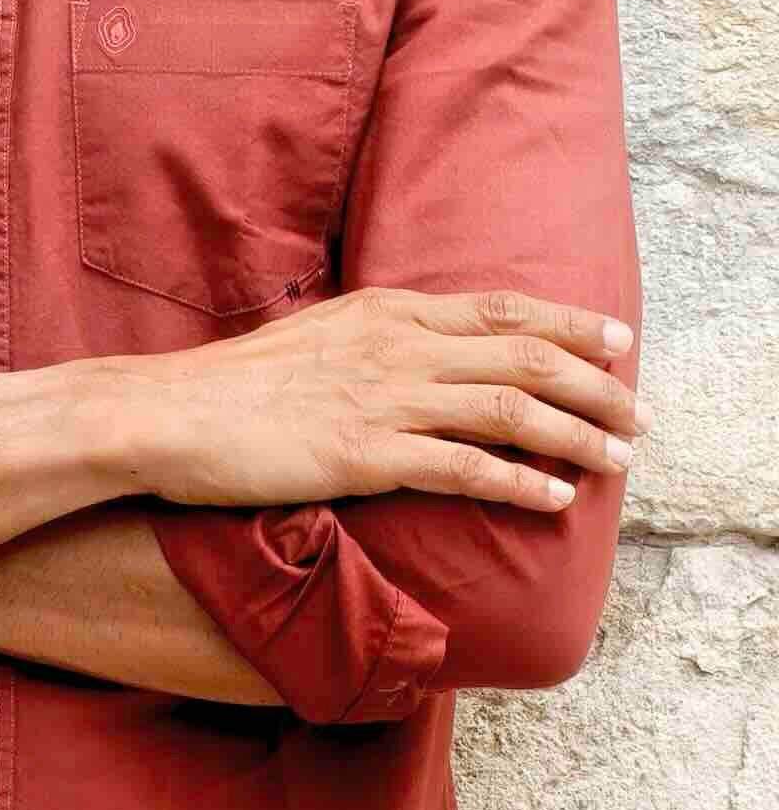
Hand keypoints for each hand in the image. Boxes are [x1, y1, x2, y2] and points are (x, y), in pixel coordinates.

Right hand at [97, 286, 648, 514]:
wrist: (169, 412)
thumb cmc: (235, 384)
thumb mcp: (315, 338)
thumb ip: (374, 341)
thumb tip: (422, 354)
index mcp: (382, 311)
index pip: (497, 309)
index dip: (566, 324)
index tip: (618, 340)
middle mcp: (393, 345)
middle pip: (521, 357)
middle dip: (594, 386)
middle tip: (640, 415)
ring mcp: (382, 398)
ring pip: (508, 409)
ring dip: (576, 436)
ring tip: (618, 460)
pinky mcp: (366, 454)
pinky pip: (463, 466)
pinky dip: (519, 482)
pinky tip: (554, 500)